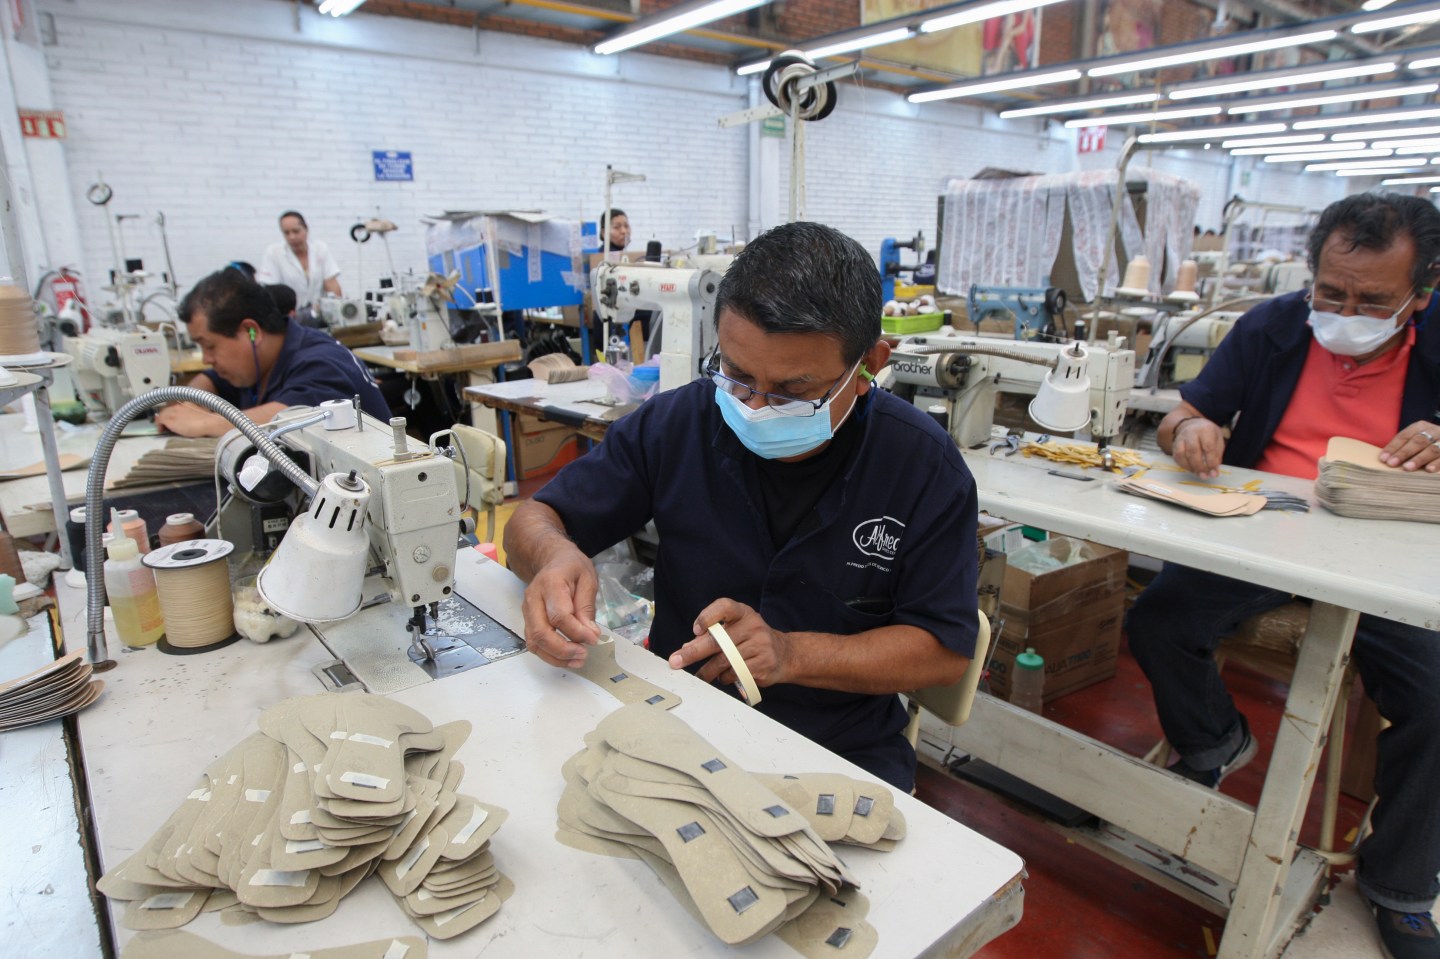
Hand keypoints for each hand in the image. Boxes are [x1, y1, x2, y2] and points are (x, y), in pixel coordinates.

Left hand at [153, 402, 221, 436]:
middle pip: (166, 409)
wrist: (210, 423)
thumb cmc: (210, 421)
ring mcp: (173, 411)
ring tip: (164, 428)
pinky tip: (162, 431)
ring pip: (162, 414)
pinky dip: (159, 425)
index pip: (174, 405)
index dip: (171, 412)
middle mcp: (178, 404)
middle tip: (166, 425)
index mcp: (186, 401)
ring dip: (162, 421)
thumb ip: (192, 413)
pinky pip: (159, 420)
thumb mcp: (200, 413)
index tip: (172, 419)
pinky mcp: (169, 419)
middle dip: (165, 416)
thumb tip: (190, 419)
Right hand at [518, 551, 600, 667]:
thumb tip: (589, 634)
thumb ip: (587, 607)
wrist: (552, 561)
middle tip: (583, 654)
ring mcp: (527, 611)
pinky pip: (534, 644)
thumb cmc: (572, 568)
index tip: (594, 639)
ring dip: (556, 657)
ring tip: (578, 660)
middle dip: (563, 650)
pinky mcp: (528, 621)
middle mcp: (533, 599)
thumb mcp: (588, 579)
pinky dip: (550, 655)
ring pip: (534, 642)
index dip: (576, 632)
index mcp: (550, 584)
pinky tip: (567, 658)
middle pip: (541, 633)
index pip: (559, 615)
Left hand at [670, 599, 790, 687]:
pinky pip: (736, 674)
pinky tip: (724, 677)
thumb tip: (686, 648)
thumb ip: (711, 636)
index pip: (724, 607)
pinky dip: (725, 678)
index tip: (695, 629)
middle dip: (694, 652)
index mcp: (743, 613)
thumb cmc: (751, 640)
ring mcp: (760, 645)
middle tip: (676, 661)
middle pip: (719, 640)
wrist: (784, 654)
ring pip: (725, 661)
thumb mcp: (735, 630)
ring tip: (701, 676)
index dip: (708, 616)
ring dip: (708, 671)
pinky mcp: (764, 664)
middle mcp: (753, 626)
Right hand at [1171, 416, 1224, 479]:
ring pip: (1182, 454)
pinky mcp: (1174, 445)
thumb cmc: (1208, 433)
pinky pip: (1177, 457)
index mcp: (1205, 430)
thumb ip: (1217, 454)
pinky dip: (1184, 466)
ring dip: (1190, 467)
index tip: (1214, 472)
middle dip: (1199, 466)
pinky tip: (1192, 470)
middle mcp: (1191, 433)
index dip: (1211, 462)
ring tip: (1198, 474)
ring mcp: (1180, 439)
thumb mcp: (1218, 439)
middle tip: (1205, 476)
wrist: (1192, 425)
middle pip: (1193, 451)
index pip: (1208, 447)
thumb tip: (1214, 470)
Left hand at [1380, 421, 1439, 472]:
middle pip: (1418, 441)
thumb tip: (1386, 459)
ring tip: (1407, 468)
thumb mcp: (1416, 439)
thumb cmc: (1426, 444)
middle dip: (1404, 453)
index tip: (1383, 459)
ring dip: (1419, 459)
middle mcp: (1434, 431)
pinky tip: (1429, 470)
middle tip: (1392, 463)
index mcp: (1421, 426)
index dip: (1393, 447)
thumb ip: (1404, 446)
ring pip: (1432, 449)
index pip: (1404, 436)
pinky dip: (1437, 463)